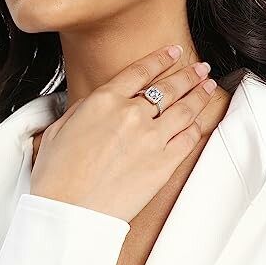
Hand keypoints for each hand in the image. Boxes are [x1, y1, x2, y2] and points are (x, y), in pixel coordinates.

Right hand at [29, 45, 216, 222]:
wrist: (69, 212)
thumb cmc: (57, 174)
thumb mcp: (59, 129)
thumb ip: (83, 111)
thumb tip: (96, 105)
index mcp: (104, 101)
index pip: (140, 71)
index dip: (160, 58)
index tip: (172, 51)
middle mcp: (131, 114)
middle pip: (169, 86)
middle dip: (188, 74)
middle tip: (200, 68)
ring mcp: (151, 138)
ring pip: (185, 108)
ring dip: (200, 93)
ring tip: (208, 85)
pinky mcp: (164, 164)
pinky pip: (188, 138)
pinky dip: (196, 126)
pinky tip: (199, 120)